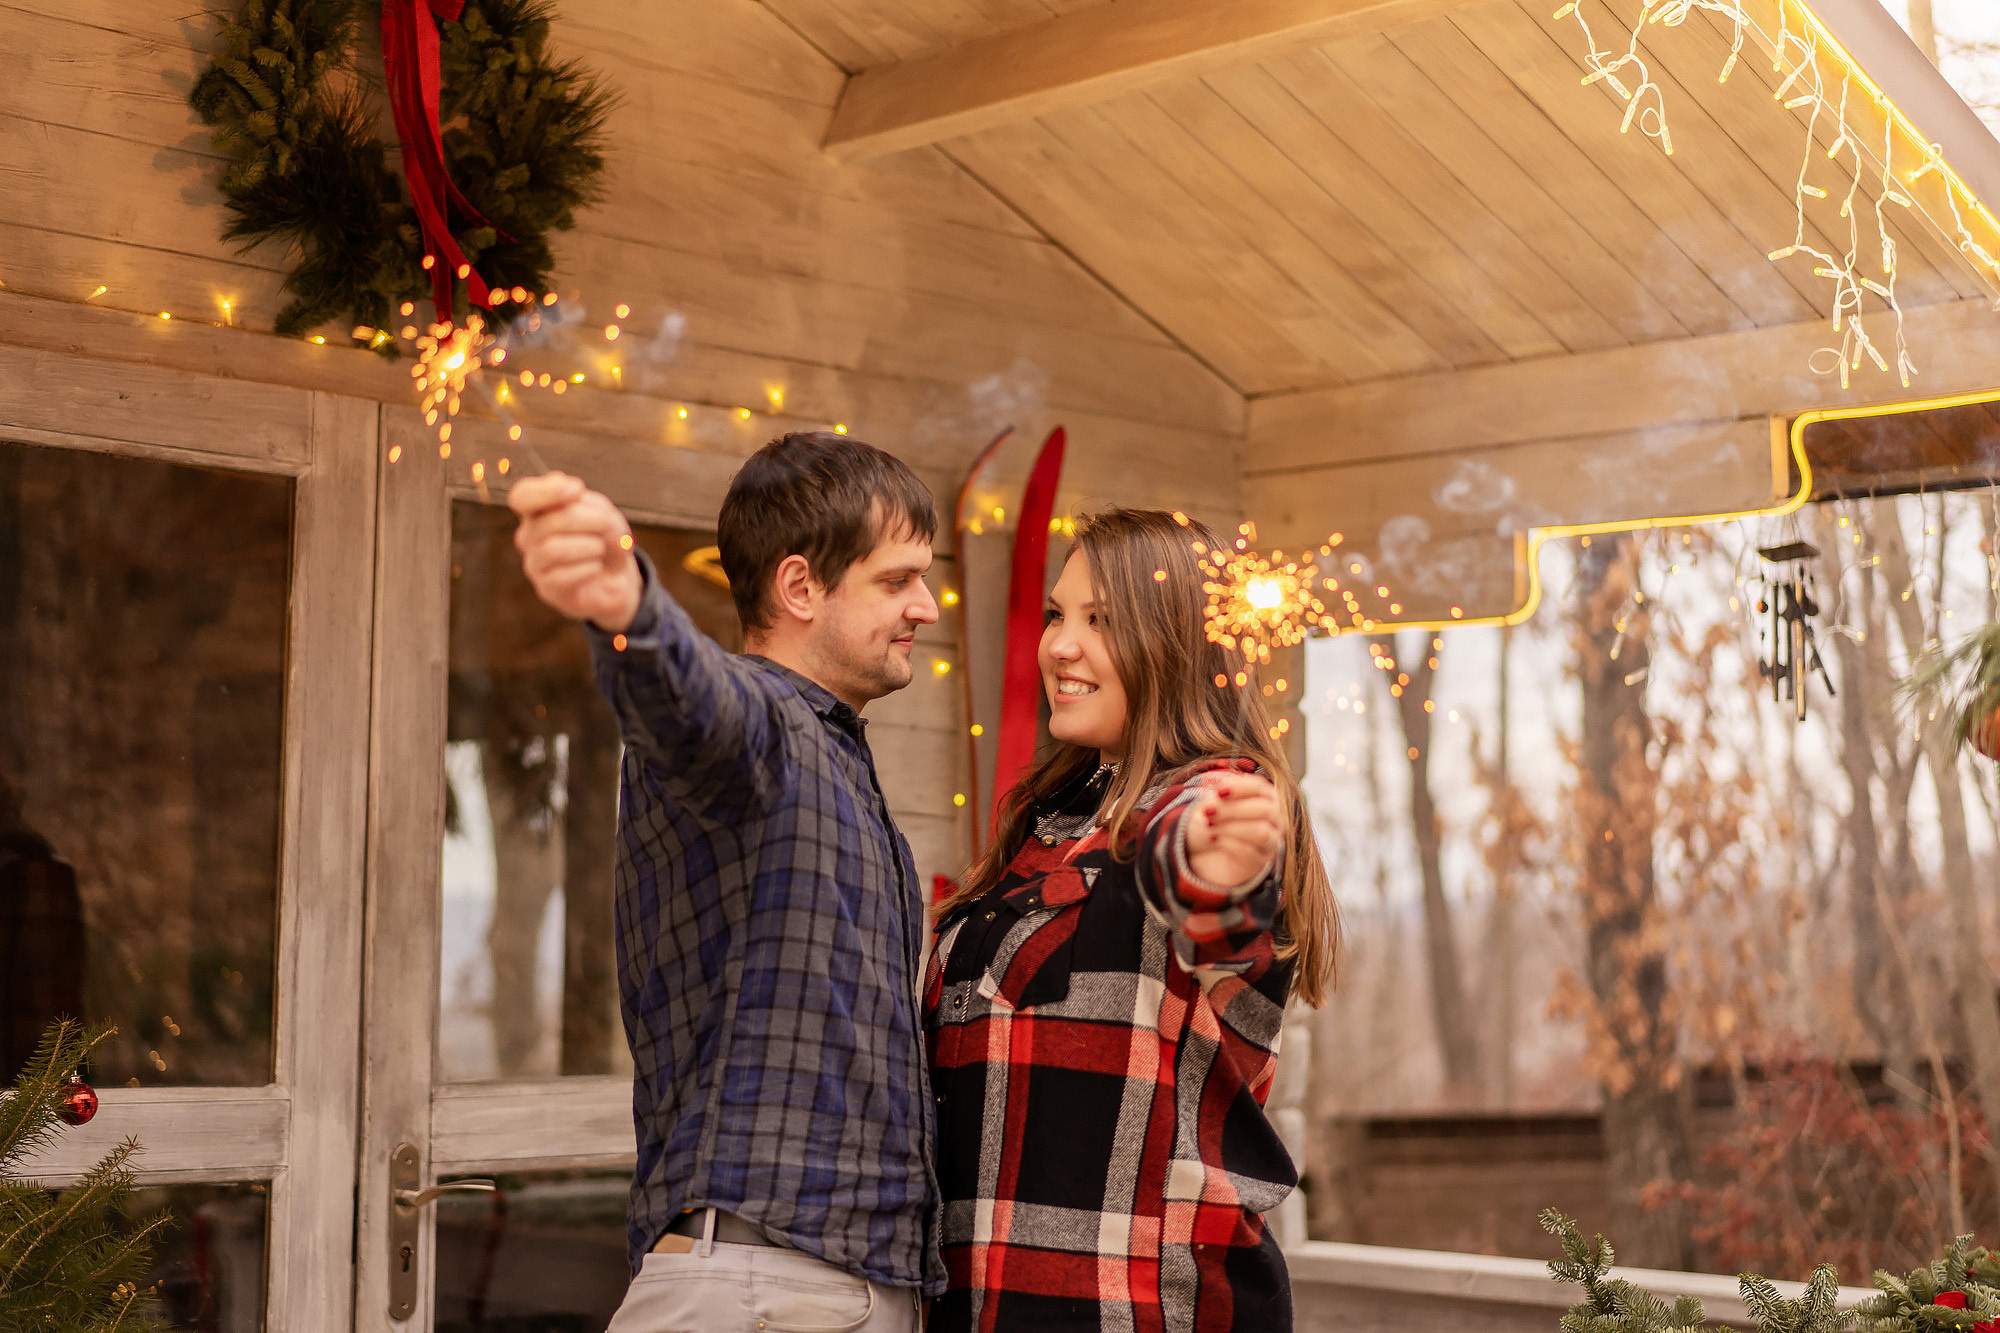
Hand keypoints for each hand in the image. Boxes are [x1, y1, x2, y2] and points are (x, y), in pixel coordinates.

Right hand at [509, 472, 643, 631]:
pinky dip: (588, 568)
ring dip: (589, 546)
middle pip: (549, 522)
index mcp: (538, 510)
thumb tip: (570, 492)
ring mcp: (535, 564)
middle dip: (587, 520)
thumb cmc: (605, 539)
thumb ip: (582, 502)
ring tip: (600, 548)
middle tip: (607, 524)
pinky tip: (596, 567)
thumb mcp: (601, 511)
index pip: (522, 496)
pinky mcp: (546, 589)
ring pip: (553, 550)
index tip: (577, 489)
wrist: (618, 577)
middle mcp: (529, 536)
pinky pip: (561, 577)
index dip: (545, 491)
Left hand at [1184, 773, 1282, 888]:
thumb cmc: (1215, 821)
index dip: (1240, 787)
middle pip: (1264, 809)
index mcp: (1266, 797)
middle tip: (1208, 811)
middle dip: (1234, 809)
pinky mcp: (1260, 862)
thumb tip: (1221, 796)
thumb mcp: (1215, 805)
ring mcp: (1271, 841)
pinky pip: (1251, 853)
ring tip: (1209, 825)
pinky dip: (1229, 844)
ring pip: (1261, 832)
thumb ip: (1221, 797)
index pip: (1261, 787)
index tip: (1218, 792)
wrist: (1206, 852)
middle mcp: (1275, 819)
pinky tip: (1214, 839)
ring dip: (1231, 827)